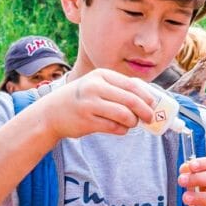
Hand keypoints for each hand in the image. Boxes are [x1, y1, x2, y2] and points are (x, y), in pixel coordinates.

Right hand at [37, 68, 155, 140]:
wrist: (51, 113)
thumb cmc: (81, 98)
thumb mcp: (96, 85)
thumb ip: (118, 88)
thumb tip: (149, 96)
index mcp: (101, 75)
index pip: (132, 84)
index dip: (147, 95)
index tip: (154, 104)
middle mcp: (94, 87)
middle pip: (131, 100)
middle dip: (145, 111)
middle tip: (150, 118)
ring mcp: (89, 104)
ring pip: (124, 115)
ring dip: (133, 122)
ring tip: (133, 123)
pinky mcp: (86, 121)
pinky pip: (114, 127)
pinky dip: (122, 130)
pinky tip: (121, 129)